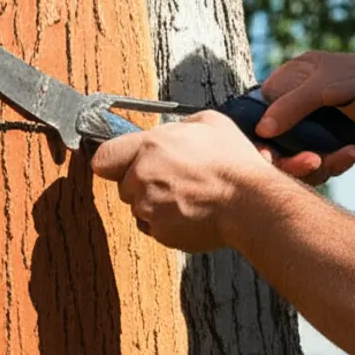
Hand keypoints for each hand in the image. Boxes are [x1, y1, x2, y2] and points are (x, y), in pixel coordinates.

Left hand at [89, 110, 275, 252]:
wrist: (250, 202)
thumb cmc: (234, 162)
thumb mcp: (211, 122)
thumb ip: (181, 124)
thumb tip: (174, 130)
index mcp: (150, 146)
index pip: (104, 157)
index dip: (114, 161)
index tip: (123, 163)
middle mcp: (142, 177)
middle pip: (124, 185)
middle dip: (143, 182)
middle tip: (174, 178)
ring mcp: (149, 208)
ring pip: (140, 207)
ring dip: (156, 203)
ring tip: (189, 195)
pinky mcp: (160, 232)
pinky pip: (155, 227)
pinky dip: (169, 222)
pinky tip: (193, 211)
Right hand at [256, 51, 354, 184]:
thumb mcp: (326, 86)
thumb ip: (294, 104)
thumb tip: (261, 130)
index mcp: (277, 90)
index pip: (253, 122)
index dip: (259, 143)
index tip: (271, 157)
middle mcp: (284, 113)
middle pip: (272, 148)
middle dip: (292, 161)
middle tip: (316, 161)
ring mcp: (301, 135)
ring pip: (294, 163)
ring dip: (318, 166)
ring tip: (347, 153)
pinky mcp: (318, 150)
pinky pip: (316, 168)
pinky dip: (334, 164)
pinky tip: (352, 153)